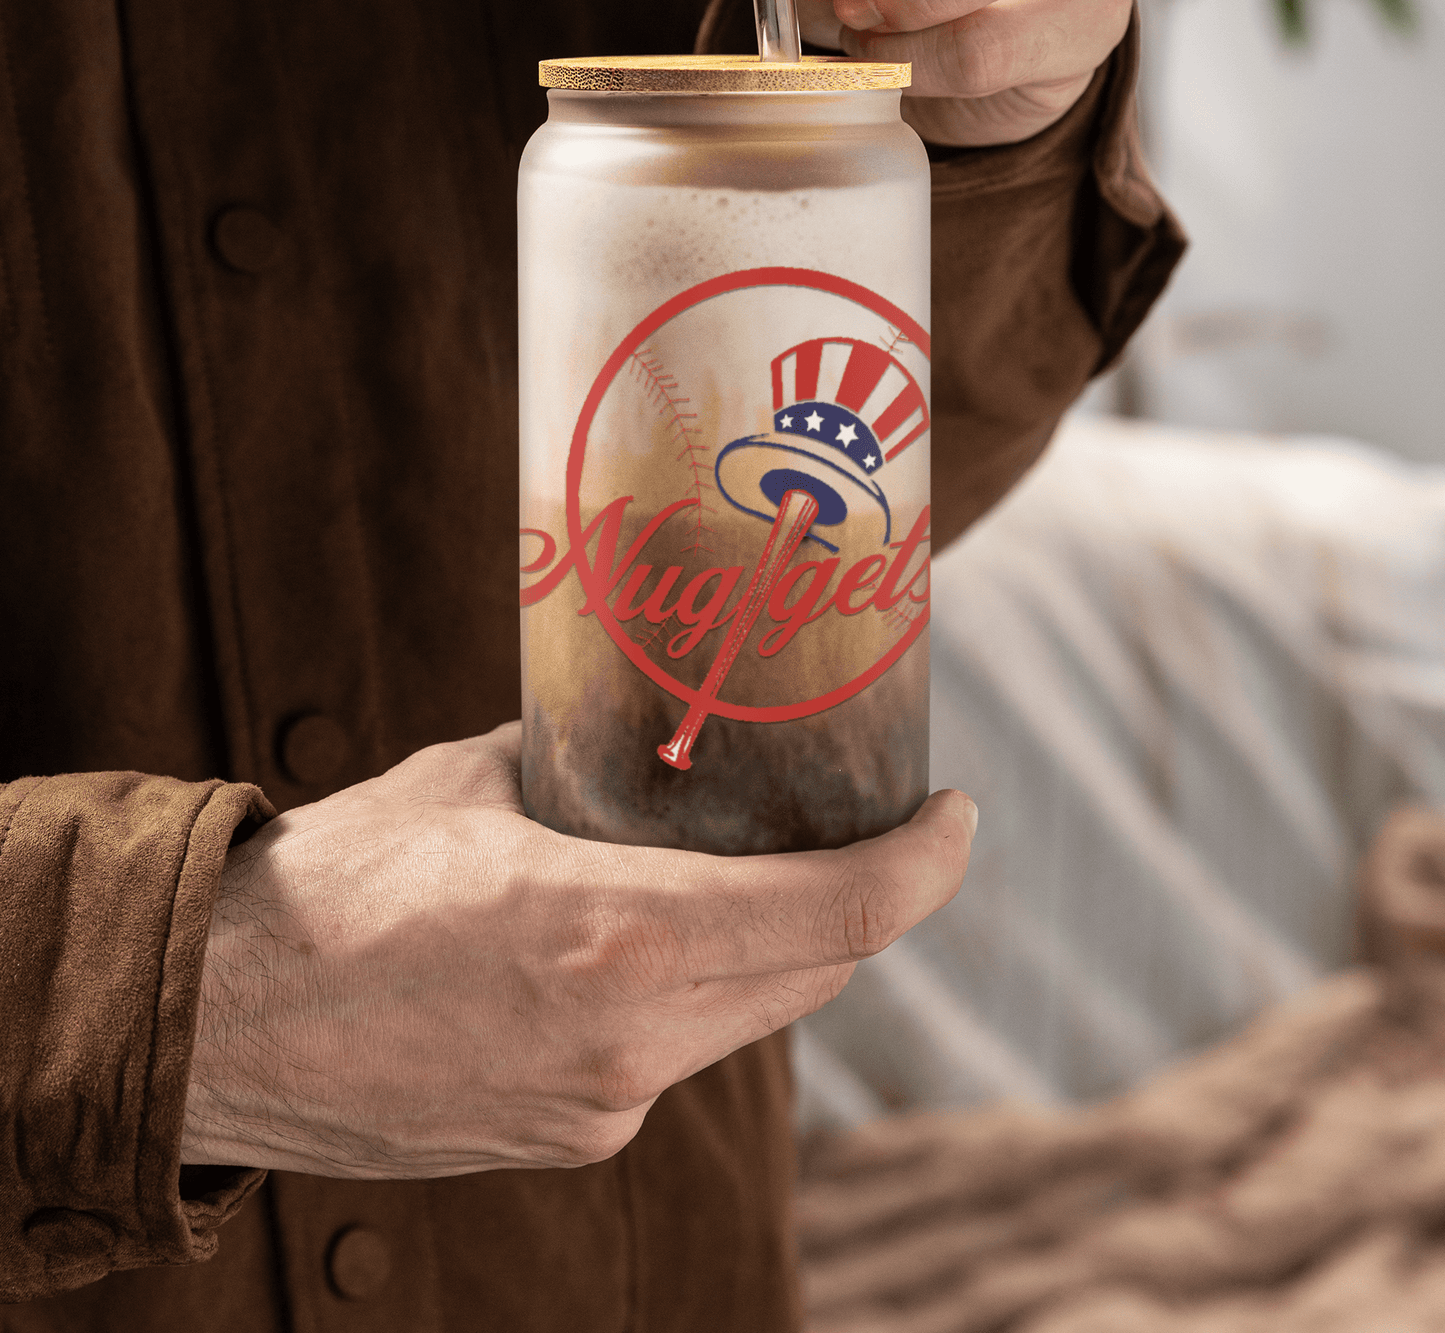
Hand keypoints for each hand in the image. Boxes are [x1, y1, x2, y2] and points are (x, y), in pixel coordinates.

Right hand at [181, 723, 976, 1177]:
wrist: (221, 1021)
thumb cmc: (339, 880)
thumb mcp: (476, 783)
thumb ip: (581, 767)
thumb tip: (635, 729)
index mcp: (617, 931)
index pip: (840, 915)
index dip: (924, 867)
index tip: (955, 816)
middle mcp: (631, 1035)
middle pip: (815, 971)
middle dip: (859, 900)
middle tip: (864, 827)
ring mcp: (603, 1101)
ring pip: (750, 1018)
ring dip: (776, 948)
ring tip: (755, 873)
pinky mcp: (569, 1135)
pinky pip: (675, 1055)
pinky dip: (695, 995)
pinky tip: (644, 945)